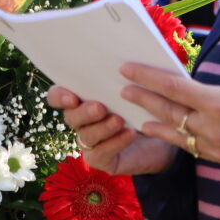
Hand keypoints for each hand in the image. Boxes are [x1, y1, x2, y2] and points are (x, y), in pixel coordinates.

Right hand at [46, 85, 177, 175]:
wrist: (162, 132)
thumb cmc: (144, 102)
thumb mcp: (134, 86)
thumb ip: (121, 75)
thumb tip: (120, 61)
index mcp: (82, 98)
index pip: (57, 96)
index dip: (59, 96)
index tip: (72, 97)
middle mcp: (81, 120)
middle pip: (70, 117)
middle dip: (84, 112)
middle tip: (100, 108)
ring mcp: (89, 141)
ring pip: (86, 135)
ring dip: (102, 127)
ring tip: (119, 120)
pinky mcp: (100, 159)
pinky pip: (100, 153)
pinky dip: (115, 142)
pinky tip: (130, 133)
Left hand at [119, 62, 219, 169]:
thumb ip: (215, 91)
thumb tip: (197, 94)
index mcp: (218, 102)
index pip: (173, 87)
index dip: (147, 77)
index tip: (127, 69)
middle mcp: (212, 128)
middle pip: (168, 111)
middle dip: (143, 98)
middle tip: (123, 88)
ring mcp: (216, 147)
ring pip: (176, 134)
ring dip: (155, 122)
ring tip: (137, 113)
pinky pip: (192, 147)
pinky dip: (176, 137)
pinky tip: (165, 131)